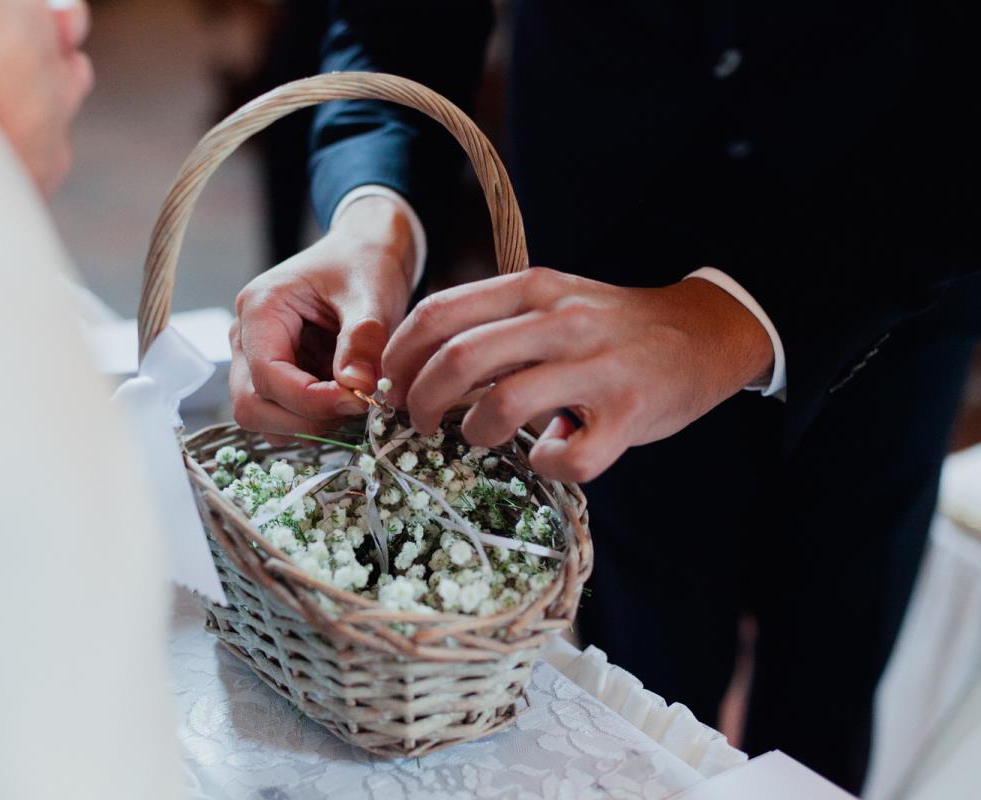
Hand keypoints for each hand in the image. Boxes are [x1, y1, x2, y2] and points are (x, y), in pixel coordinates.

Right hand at [230, 196, 416, 444]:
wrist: (365, 254)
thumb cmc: (363, 264)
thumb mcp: (370, 294)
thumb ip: (363, 338)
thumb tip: (357, 386)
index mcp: (261, 308)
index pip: (266, 375)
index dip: (309, 399)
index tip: (357, 400)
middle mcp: (247, 337)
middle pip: (252, 406)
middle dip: (304, 419)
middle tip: (356, 407)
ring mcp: (255, 360)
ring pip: (264, 418)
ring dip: (309, 425)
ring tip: (354, 401)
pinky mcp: (276, 376)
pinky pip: (283, 417)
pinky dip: (315, 422)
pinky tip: (346, 400)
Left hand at [382, 268, 773, 481]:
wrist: (703, 332)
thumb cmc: (609, 326)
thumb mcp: (550, 301)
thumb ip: (492, 323)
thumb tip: (418, 367)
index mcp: (532, 289)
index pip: (437, 313)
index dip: (398, 357)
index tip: (390, 386)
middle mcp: (560, 321)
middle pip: (457, 360)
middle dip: (420, 401)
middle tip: (419, 423)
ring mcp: (597, 367)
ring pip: (503, 407)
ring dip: (474, 433)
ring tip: (478, 437)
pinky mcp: (629, 414)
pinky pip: (570, 456)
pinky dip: (548, 465)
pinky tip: (550, 456)